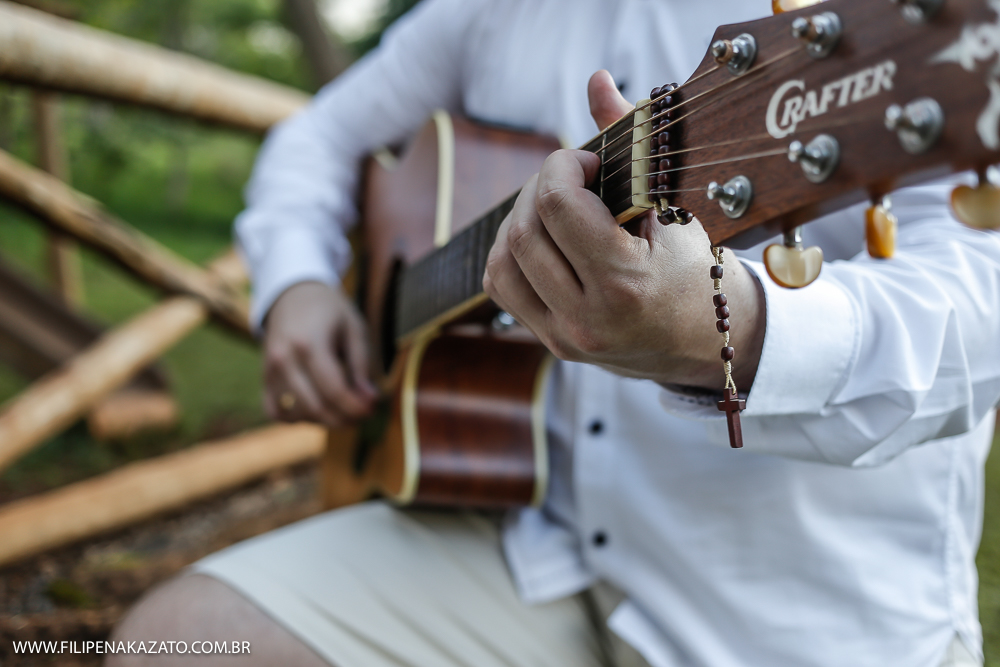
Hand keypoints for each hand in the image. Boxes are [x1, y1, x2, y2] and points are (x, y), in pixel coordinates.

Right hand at [262, 281, 376, 425]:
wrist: (292, 293)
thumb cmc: (329, 309)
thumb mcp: (353, 328)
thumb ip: (361, 365)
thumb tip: (369, 399)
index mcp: (309, 343)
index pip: (333, 390)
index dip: (355, 406)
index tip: (372, 409)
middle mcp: (284, 360)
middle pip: (315, 407)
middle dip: (343, 418)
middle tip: (362, 413)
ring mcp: (270, 370)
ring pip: (296, 414)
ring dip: (323, 420)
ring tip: (342, 408)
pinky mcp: (263, 377)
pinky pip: (276, 412)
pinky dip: (296, 418)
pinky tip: (316, 407)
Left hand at [483, 71, 764, 389]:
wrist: (698, 342)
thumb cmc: (691, 268)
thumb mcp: (673, 207)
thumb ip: (631, 142)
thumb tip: (597, 80)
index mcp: (626, 285)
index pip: (558, 206)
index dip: (564, 166)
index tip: (589, 162)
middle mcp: (588, 319)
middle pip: (523, 231)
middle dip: (539, 188)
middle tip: (570, 179)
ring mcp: (563, 337)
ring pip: (500, 261)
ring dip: (519, 220)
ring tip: (554, 208)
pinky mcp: (548, 342)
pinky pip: (499, 286)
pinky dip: (510, 252)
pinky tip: (544, 239)